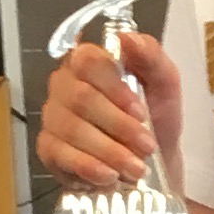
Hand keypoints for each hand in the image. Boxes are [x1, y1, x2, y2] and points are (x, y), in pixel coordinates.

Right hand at [39, 31, 183, 193]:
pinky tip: (109, 176)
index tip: (141, 113)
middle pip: (81, 98)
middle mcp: (64, 85)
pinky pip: (61, 155)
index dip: (114, 89)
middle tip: (147, 147)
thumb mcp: (165, 85)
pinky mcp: (48, 149)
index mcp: (89, 62)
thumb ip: (152, 57)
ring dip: (109, 151)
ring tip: (136, 168)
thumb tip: (128, 37)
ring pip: (73, 129)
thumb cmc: (156, 120)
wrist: (153, 164)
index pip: (88, 62)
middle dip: (119, 126)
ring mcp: (53, 117)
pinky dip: (88, 167)